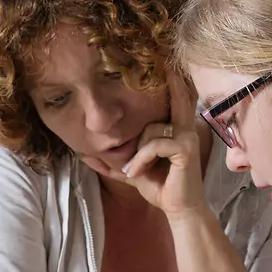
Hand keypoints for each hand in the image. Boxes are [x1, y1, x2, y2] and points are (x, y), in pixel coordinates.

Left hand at [97, 70, 206, 217]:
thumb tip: (84, 154)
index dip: (174, 80)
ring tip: (136, 171)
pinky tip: (137, 173)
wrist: (177, 209)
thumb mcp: (132, 169)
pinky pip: (154, 145)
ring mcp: (188, 136)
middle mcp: (186, 127)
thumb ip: (114, 158)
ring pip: (150, 132)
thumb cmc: (159, 188)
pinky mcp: (186, 148)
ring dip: (137, 156)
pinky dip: (141, 160)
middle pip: (154, 115)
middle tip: (139, 156)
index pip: (175, 98)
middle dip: (144, 133)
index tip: (170, 61)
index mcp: (176, 128)